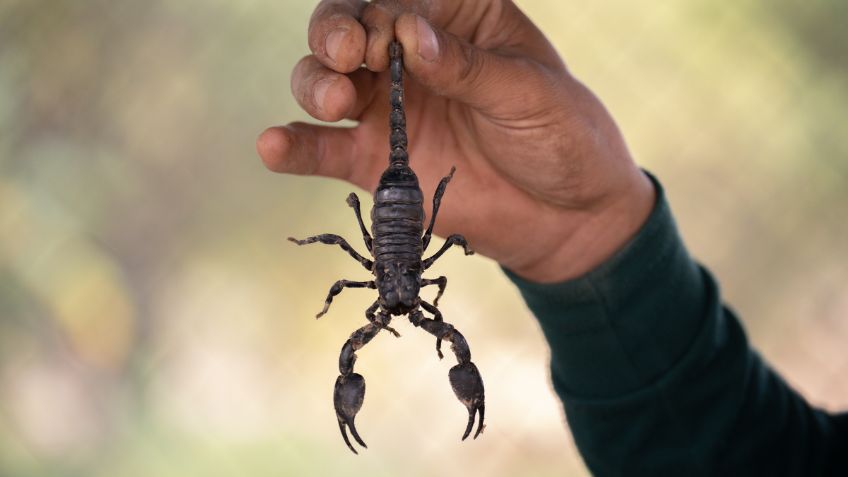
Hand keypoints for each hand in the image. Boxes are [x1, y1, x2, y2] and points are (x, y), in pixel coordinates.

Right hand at [257, 0, 654, 282]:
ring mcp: (389, 109)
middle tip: (346, 55)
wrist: (568, 218)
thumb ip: (467, 66)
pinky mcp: (376, 162)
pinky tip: (273, 145)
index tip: (387, 38)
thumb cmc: (561, 137)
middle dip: (335, 34)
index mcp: (456, 18)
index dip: (380, 11)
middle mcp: (411, 56)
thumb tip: (409, 35)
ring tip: (332, 99)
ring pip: (325, 81)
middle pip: (347, 29)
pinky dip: (295, 146)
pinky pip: (324, 149)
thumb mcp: (528, 93)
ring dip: (314, 83)